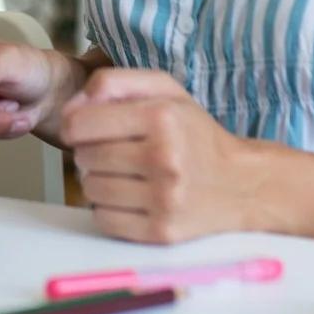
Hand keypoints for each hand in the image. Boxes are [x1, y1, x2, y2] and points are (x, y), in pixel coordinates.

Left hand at [62, 68, 267, 243]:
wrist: (241, 184)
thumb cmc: (195, 134)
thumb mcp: (165, 90)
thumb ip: (113, 83)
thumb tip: (72, 106)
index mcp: (161, 117)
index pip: (78, 124)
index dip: (76, 126)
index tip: (89, 129)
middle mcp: (163, 158)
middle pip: (83, 158)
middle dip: (92, 154)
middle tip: (117, 152)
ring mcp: (163, 198)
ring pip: (90, 191)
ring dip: (100, 183)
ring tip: (126, 175)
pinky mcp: (161, 231)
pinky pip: (103, 220)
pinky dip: (110, 210)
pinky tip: (131, 198)